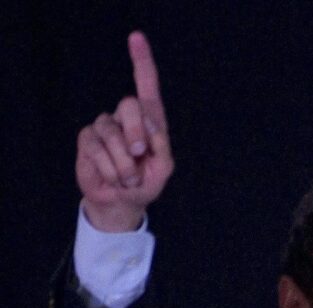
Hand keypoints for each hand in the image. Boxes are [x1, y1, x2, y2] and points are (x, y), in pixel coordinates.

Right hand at [76, 31, 173, 231]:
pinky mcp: (87, 139)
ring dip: (123, 163)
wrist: (122, 202)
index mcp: (149, 120)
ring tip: (128, 177)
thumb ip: (162, 146)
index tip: (136, 37)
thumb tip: (148, 124)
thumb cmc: (146, 183)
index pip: (146, 85)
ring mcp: (104, 126)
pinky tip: (113, 176)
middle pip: (129, 104)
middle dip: (136, 132)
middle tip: (139, 154)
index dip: (141, 61)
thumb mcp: (163, 168)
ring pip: (112, 133)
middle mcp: (125, 118)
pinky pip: (96, 148)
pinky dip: (109, 168)